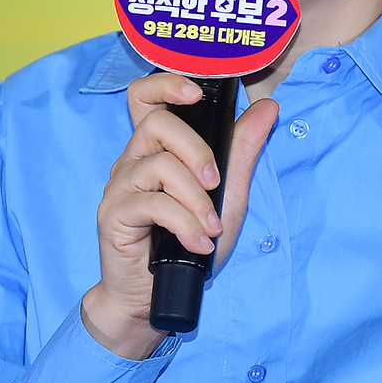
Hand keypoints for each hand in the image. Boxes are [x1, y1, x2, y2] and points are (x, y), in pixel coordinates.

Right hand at [82, 72, 277, 359]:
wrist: (158, 298)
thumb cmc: (189, 244)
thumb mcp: (228, 194)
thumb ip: (243, 150)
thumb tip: (268, 106)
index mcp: (156, 148)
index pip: (145, 96)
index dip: (166, 84)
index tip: (196, 94)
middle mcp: (133, 160)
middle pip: (157, 123)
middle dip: (195, 149)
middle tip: (215, 181)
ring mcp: (120, 186)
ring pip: (158, 165)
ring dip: (195, 198)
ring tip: (211, 227)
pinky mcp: (113, 214)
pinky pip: (152, 204)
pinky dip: (184, 223)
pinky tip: (198, 243)